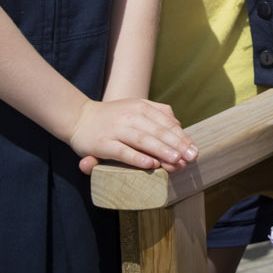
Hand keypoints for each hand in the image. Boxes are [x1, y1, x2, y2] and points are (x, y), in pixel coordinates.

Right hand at [69, 97, 195, 173]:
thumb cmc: (113, 116)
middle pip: (158, 132)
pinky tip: (151, 165)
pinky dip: (137, 158)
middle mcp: (131, 117)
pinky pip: (123, 152)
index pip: (166, 123)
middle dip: (177, 146)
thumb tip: (178, 124)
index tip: (194, 150)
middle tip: (191, 158)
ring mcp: (116, 130)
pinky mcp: (103, 144)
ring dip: (161, 151)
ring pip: (143, 141)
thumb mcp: (136, 107)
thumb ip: (158, 112)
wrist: (79, 117)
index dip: (181, 137)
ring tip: (176, 161)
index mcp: (141, 107)